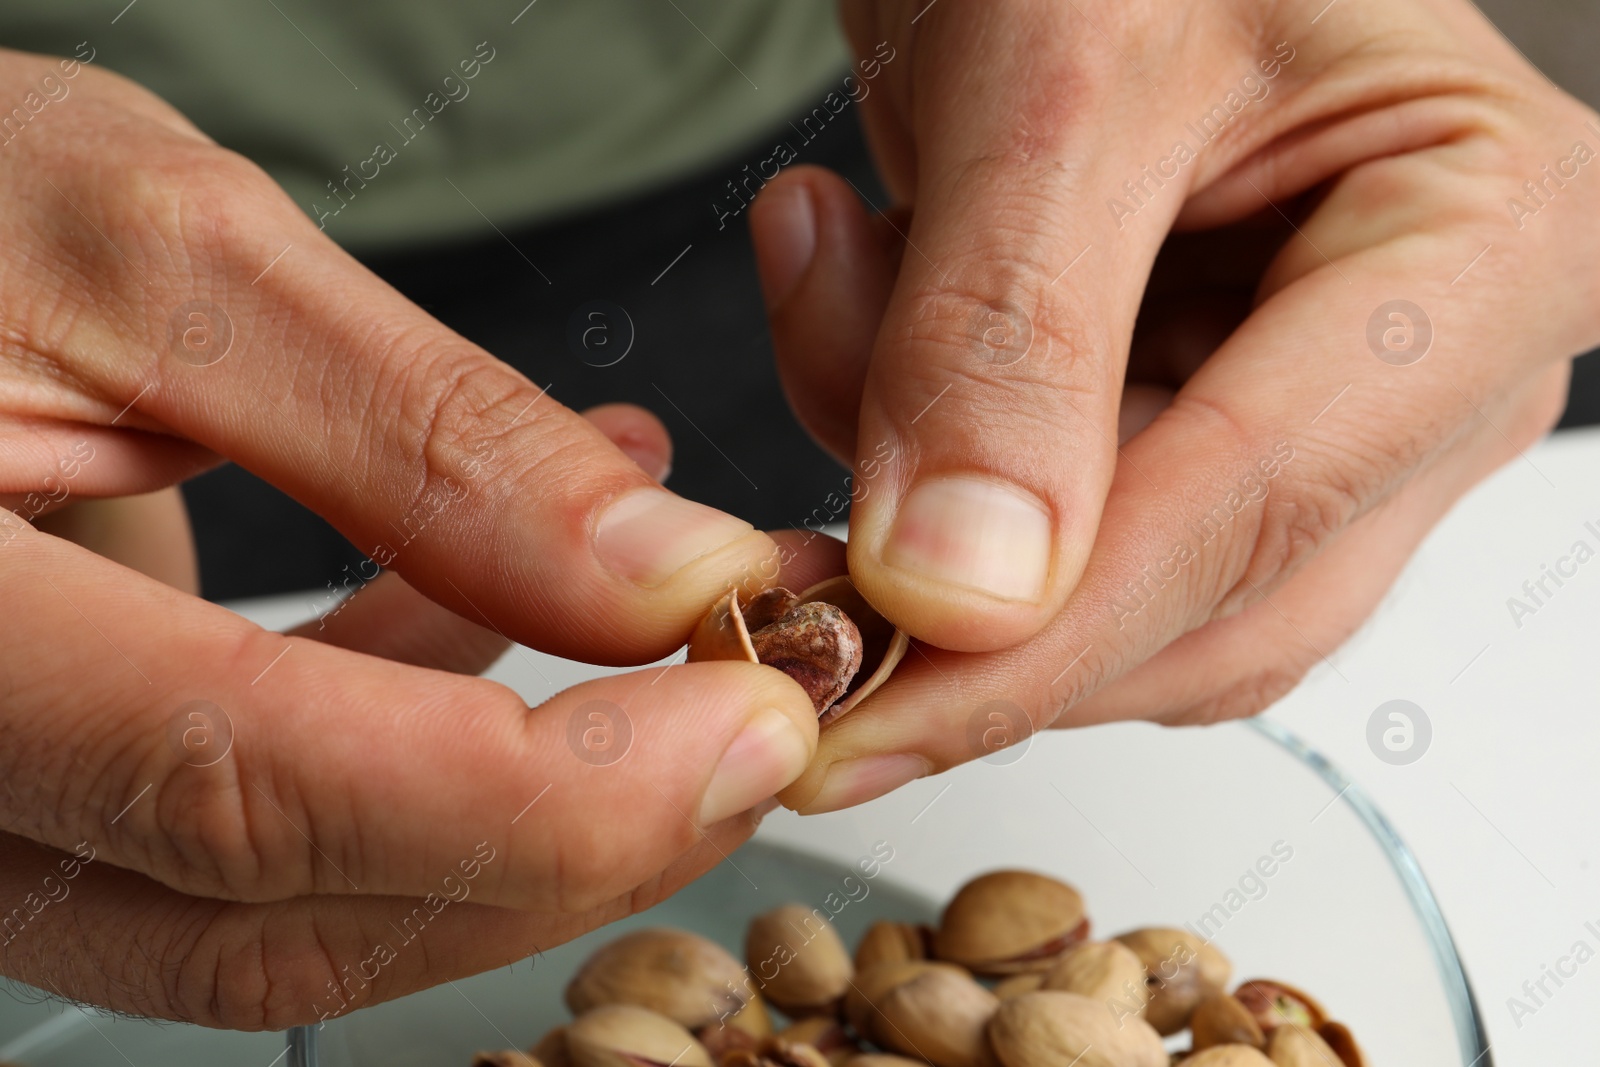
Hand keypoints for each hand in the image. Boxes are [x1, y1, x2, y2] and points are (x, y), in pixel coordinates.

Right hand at [0, 48, 830, 1026]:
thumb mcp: (169, 256)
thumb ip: (428, 438)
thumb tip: (667, 581)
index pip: (248, 780)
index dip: (543, 787)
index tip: (751, 720)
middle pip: (291, 911)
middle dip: (576, 837)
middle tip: (755, 709)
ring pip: (298, 917)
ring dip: (535, 806)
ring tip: (677, 640)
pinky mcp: (61, 801)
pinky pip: (275, 840)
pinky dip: (435, 740)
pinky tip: (531, 602)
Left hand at [748, 0, 1598, 809]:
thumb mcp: (1059, 70)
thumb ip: (1008, 330)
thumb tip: (967, 589)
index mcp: (1478, 241)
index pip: (1260, 502)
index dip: (1043, 644)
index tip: (864, 709)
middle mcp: (1428, 359)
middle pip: (1206, 596)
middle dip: (971, 578)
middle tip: (791, 507)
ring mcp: (1322, 412)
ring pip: (1115, 594)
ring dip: (926, 487)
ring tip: (839, 264)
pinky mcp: (1203, 432)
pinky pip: (1057, 538)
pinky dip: (921, 453)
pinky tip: (863, 291)